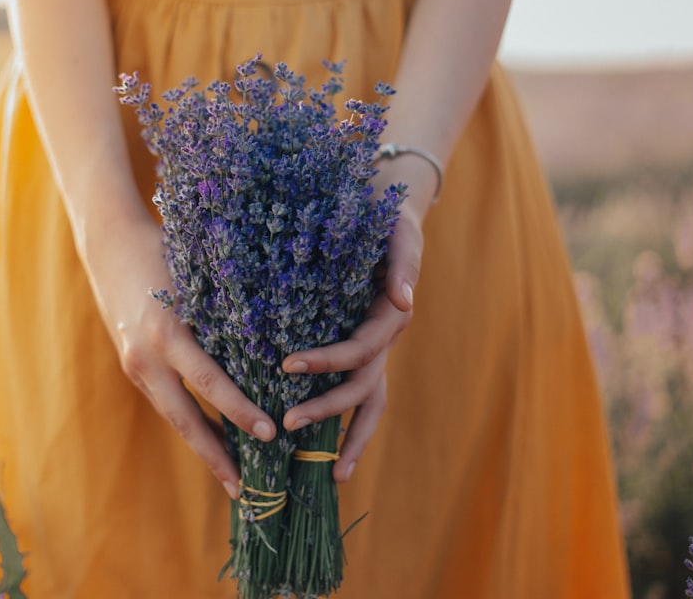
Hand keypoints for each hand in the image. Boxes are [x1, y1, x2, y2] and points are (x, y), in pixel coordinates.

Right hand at [85, 218, 275, 500]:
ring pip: (175, 417)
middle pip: (185, 418)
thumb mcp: (196, 278)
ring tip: (235, 478)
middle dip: (217, 455)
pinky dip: (192, 423)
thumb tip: (275, 342)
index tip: (269, 433)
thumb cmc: (165, 250)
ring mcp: (136, 365)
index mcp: (168, 332)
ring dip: (204, 447)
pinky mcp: (133, 367)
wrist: (108, 244)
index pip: (209, 381)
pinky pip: (167, 402)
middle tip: (247, 486)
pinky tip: (216, 442)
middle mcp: (147, 356)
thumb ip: (225, 311)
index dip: (238, 410)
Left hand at [281, 156, 431, 482]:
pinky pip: (360, 397)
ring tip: (332, 476)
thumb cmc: (388, 220)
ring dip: (349, 438)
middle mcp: (385, 341)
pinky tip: (327, 455)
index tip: (287, 363)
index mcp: (389, 316)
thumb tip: (405, 300)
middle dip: (327, 408)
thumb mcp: (401, 233)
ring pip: (368, 403)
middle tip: (288, 424)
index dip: (327, 360)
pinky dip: (349, 427)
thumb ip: (404, 262)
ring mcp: (376, 351)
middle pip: (361, 386)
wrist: (388, 215)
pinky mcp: (363, 352)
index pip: (360, 348)